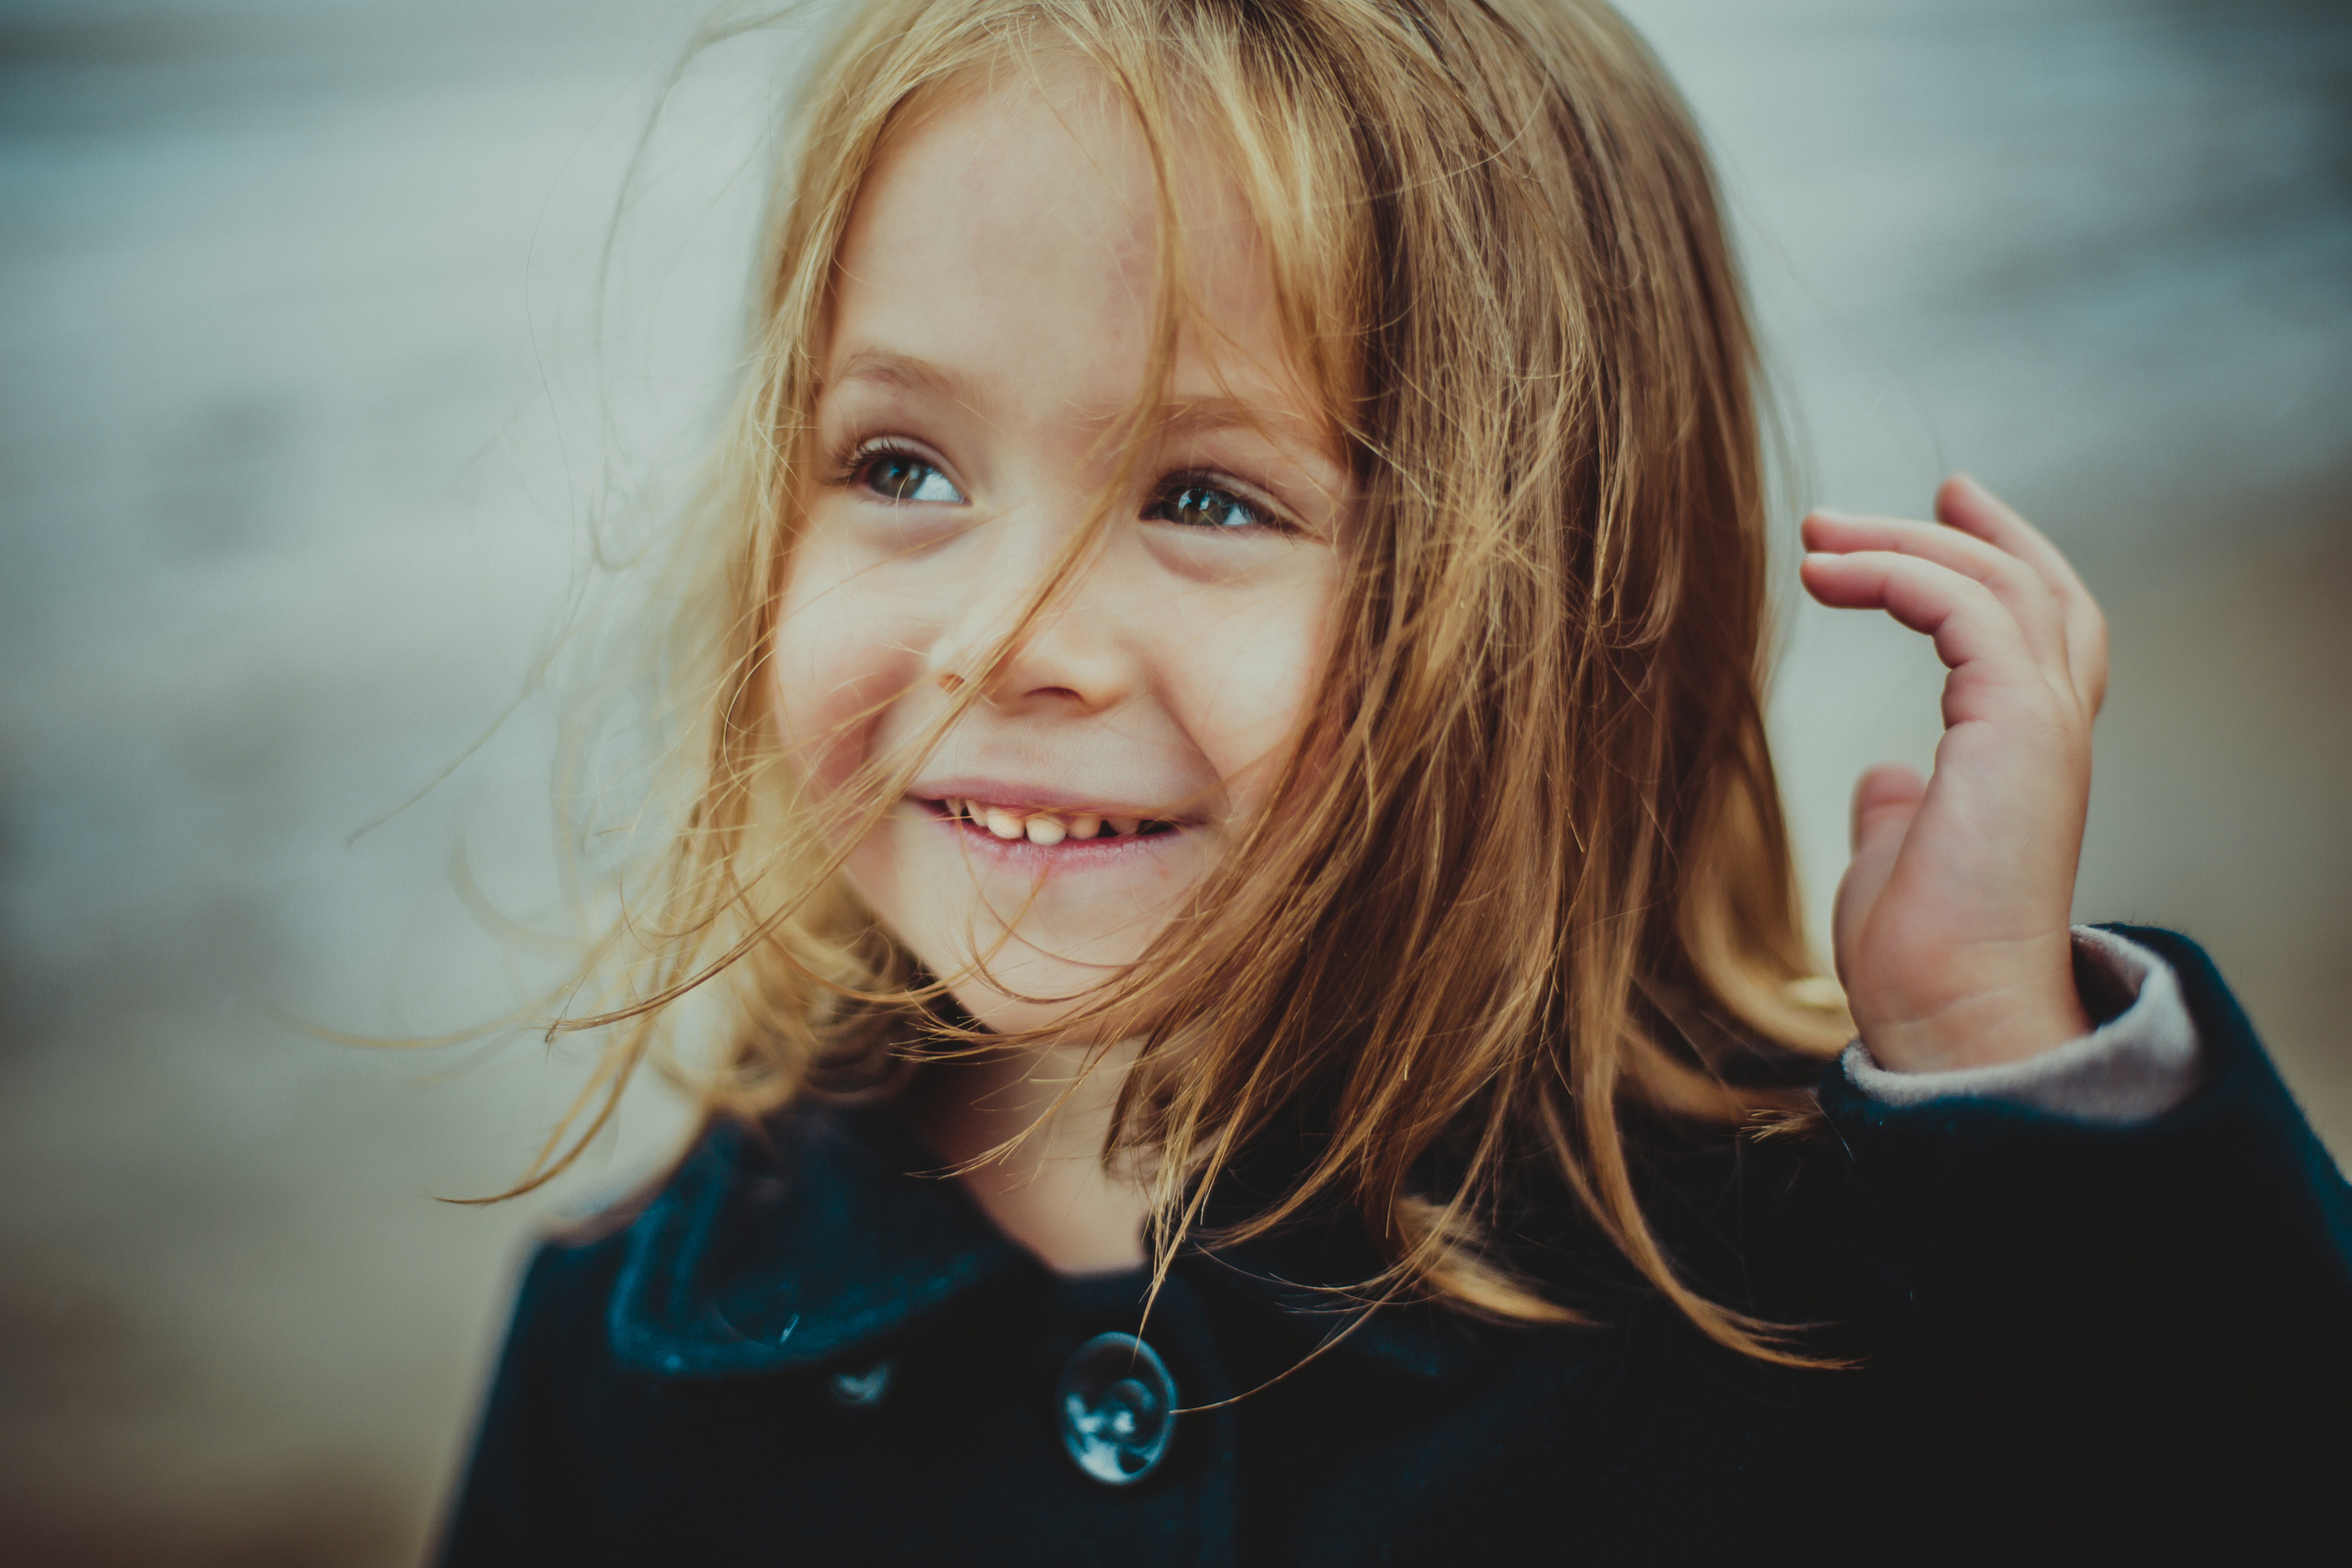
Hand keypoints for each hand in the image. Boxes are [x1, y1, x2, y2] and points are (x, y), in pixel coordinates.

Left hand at [1798, 475, 2107, 1071]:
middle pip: (2034, 588)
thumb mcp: (1898, 862)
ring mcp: (2042, 726)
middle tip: (1867, 503)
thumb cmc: (1919, 959)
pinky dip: (1898, 573)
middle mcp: (2049, 732)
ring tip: (1816, 533)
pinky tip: (1826, 572)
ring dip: (1906, 542)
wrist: (1948, 1015)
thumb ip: (1899, 811)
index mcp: (2026, 758)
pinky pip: (1963, 608)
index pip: (2037, 629)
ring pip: (1998, 585)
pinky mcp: (2018, 725)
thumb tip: (1882, 781)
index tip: (1940, 507)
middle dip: (1959, 531)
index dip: (1993, 560)